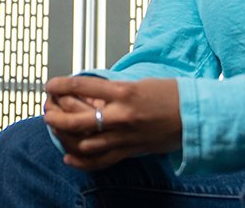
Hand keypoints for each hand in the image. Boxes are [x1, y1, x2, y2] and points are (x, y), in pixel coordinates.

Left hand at [43, 76, 181, 170]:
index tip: (50, 85)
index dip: (60, 85)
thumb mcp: (141, 83)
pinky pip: (101, 160)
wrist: (197, 116)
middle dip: (55, 116)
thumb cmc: (173, 95)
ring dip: (65, 137)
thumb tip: (94, 92)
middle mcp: (121, 115)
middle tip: (47, 111)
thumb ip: (116, 90)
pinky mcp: (131, 150)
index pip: (82, 86)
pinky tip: (69, 157)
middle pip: (76, 119)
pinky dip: (82, 161)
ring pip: (84, 142)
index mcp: (124, 92)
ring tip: (55, 130)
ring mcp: (125, 136)